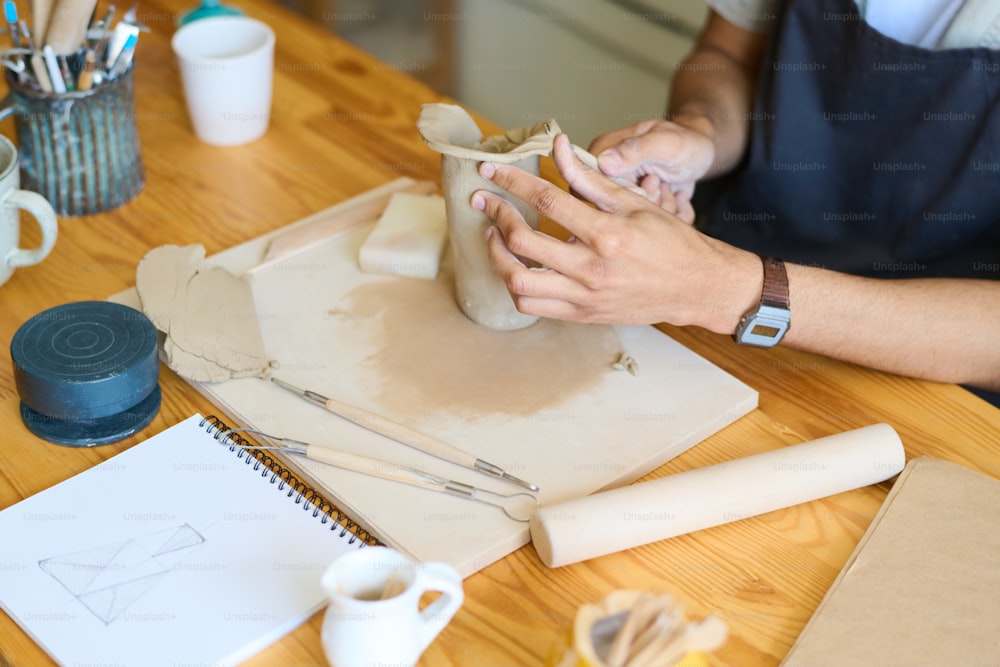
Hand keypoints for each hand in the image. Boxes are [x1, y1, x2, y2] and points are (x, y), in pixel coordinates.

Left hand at [472, 134, 758, 329]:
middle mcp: (591, 269)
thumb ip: (590, 178)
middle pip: (522, 242)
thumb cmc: (671, 242)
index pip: (547, 200)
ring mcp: (584, 297)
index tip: (490, 170)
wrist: (696, 287)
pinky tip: (515, 266)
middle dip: (495, 216)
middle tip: (484, 201)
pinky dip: (515, 286)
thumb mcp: (635, 202)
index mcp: (607, 234)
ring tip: (495, 236)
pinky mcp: (581, 315)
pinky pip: (532, 306)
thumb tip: (558, 148)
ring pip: (519, 283)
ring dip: (498, 257)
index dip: (512, 181)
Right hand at [588, 119, 714, 209]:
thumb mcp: (663, 143)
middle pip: (611, 208)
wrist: (700, 152)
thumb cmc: (683, 141)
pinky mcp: (636, 209)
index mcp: (601, 153)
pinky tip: (674, 196)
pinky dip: (668, 214)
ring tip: (667, 186)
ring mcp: (620, 194)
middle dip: (645, 201)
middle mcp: (605, 176)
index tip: (647, 183)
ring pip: (631, 220)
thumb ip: (633, 151)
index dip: (620, 193)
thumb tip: (603, 163)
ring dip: (659, 207)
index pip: (590, 186)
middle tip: (661, 182)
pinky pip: (647, 225)